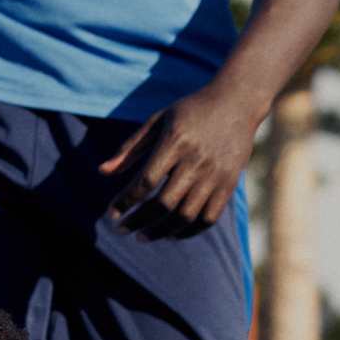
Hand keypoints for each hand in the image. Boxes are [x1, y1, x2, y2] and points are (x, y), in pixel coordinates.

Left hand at [101, 86, 262, 237]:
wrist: (236, 103)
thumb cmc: (190, 111)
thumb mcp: (158, 121)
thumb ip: (130, 148)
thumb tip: (102, 172)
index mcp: (175, 141)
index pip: (146, 180)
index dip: (126, 200)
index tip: (111, 213)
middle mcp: (196, 161)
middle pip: (164, 203)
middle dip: (139, 221)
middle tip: (123, 230)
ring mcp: (215, 175)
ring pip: (185, 216)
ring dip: (160, 232)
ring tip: (143, 236)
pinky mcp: (229, 185)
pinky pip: (208, 218)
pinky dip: (188, 232)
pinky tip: (171, 234)